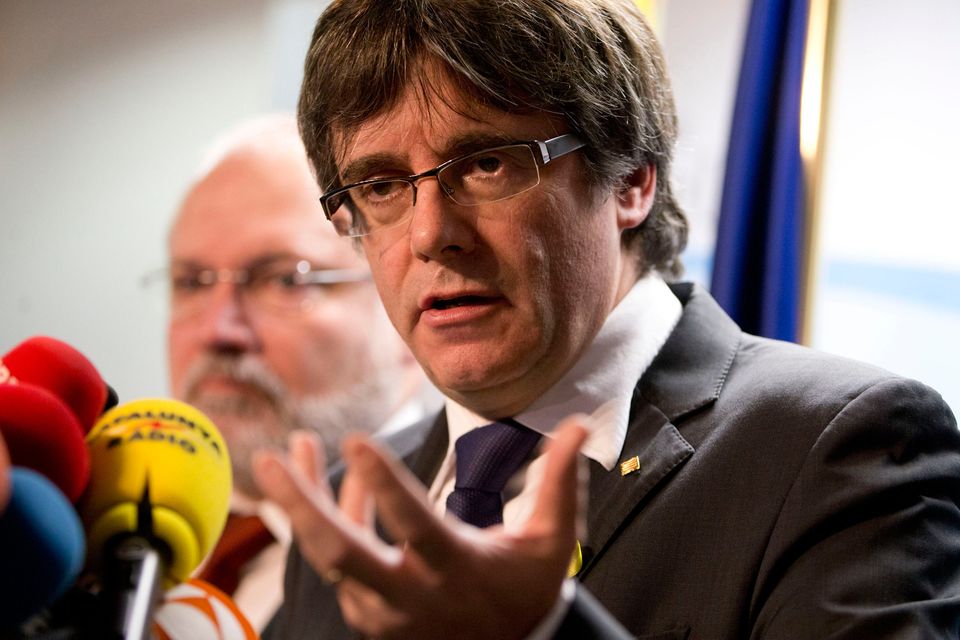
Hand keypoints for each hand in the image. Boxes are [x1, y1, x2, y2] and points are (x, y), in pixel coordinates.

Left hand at [253, 416, 588, 639]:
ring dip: (304, 502)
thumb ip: (559, 481)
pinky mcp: (368, 613)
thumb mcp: (550, 541)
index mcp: (456, 568)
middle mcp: (410, 593)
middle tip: (269, 459)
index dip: (383, 484)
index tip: (354, 440)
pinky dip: (328, 518)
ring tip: (286, 451)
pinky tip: (323, 482)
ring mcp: (382, 609)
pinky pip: (338, 560)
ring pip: (329, 554)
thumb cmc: (528, 589)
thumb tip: (579, 424)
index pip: (414, 525)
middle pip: (340, 552)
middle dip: (300, 505)